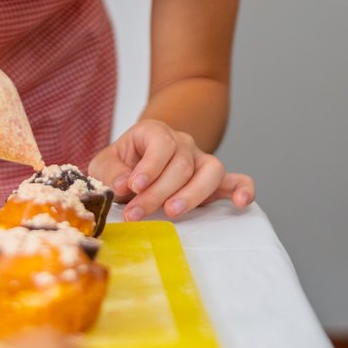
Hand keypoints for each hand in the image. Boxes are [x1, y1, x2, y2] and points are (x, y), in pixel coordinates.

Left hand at [88, 119, 254, 221]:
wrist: (136, 168)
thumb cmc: (121, 167)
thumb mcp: (105, 164)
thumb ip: (110, 171)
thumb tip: (124, 183)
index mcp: (156, 133)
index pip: (161, 143)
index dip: (149, 166)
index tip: (134, 186)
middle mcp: (183, 144)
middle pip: (182, 163)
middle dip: (158, 191)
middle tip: (136, 214)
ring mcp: (200, 161)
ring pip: (211, 169)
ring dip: (193, 193)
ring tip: (172, 211)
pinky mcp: (213, 182)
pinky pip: (236, 180)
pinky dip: (243, 190)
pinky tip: (242, 203)